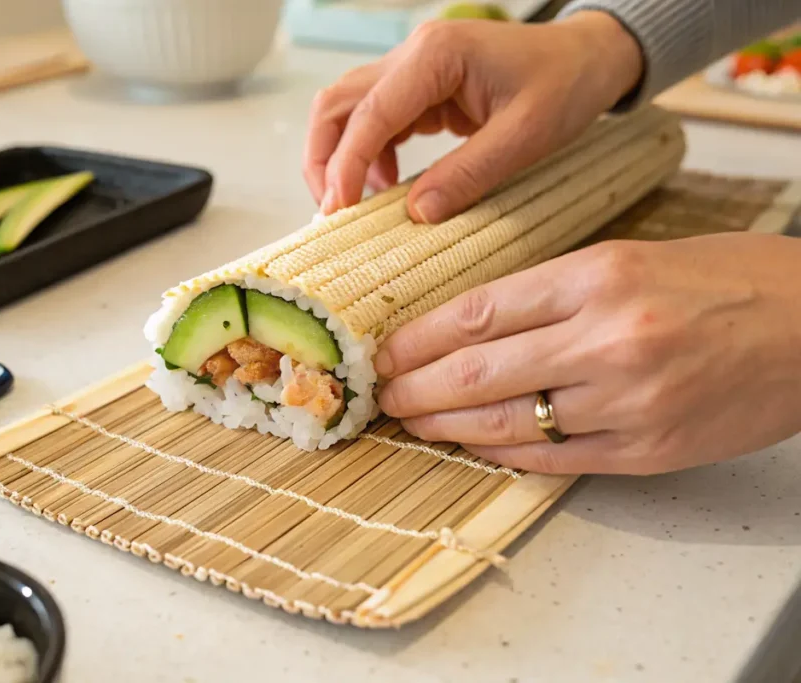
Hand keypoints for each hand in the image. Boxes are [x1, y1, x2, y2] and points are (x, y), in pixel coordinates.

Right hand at [303, 10, 643, 222]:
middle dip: (323, 160)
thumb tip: (417, 214)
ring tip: (356, 205)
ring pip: (347, 112)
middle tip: (331, 213)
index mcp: (436, 56)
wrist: (588, 58)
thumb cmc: (565, 84)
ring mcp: (412, 70)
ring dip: (339, 158)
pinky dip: (368, 156)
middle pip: (337, 105)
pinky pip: (375, 122)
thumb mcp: (526, 136)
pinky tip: (387, 187)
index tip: (338, 212)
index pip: (369, 113)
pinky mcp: (419, 89)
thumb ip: (469, 174)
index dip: (346, 165)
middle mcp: (413, 55)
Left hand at [374, 233, 800, 474]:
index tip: (386, 350)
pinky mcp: (647, 448)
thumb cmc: (729, 281)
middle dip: (416, 388)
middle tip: (384, 395)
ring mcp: (627, 399)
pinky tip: (473, 447)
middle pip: (476, 371)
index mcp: (598, 276)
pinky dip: (503, 455)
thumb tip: (474, 324)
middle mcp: (607, 338)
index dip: (418, 338)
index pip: (477, 312)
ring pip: (505, 422)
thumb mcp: (633, 257)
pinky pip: (552, 457)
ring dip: (447, 427)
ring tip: (414, 423)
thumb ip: (554, 292)